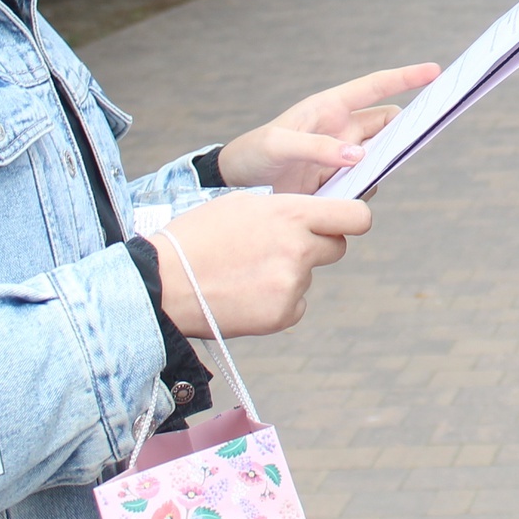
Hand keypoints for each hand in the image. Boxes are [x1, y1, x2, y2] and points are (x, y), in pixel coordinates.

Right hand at [151, 191, 373, 336]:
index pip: (356, 216)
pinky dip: (278, 301)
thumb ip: (286, 209)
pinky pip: (295, 304)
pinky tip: (245, 295)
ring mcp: (292, 284)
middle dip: (317, 246)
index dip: (353, 219)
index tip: (344, 222)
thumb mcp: (243, 204)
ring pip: (308, 276)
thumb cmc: (197, 237)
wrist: (162, 284)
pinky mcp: (282, 314)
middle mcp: (299, 249)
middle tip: (281, 248)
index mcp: (291, 214)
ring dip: (288, 274)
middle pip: (337, 247)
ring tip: (245, 272)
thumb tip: (313, 216)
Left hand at [213, 63, 437, 192]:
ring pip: (381, 154)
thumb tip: (358, 157)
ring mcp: (342, 155)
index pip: (376, 86)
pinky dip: (368, 186)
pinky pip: (366, 181)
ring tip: (373, 172)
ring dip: (385, 161)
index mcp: (330, 107)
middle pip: (388, 123)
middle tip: (423, 134)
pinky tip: (350, 196)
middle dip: (406, 126)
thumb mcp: (279, 145)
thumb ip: (317, 148)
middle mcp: (341, 128)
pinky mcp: (339, 180)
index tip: (436, 72)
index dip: (406, 77)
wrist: (237, 185)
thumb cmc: (254, 153)